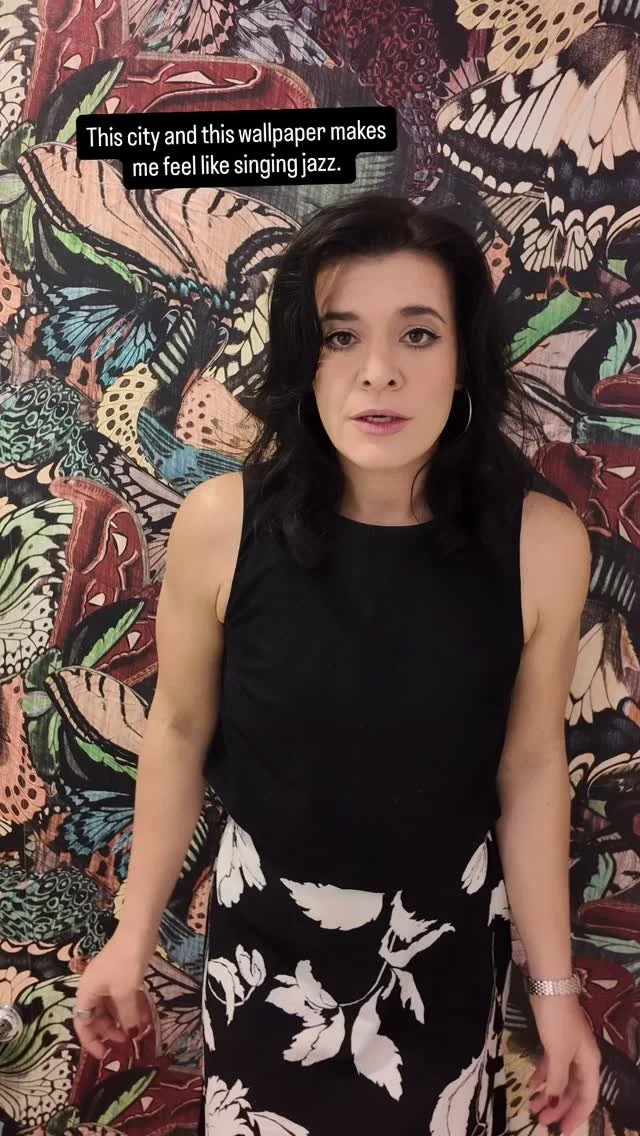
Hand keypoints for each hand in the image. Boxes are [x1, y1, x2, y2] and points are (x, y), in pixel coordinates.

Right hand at [73, 928, 155, 1058]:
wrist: (138, 931)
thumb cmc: (126, 962)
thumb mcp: (126, 993)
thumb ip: (127, 1017)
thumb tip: (131, 1035)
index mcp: (86, 993)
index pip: (81, 1023)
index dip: (91, 1041)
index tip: (105, 1055)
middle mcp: (93, 988)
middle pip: (96, 1017)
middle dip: (109, 1031)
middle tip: (127, 1041)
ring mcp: (107, 981)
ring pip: (110, 1008)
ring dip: (122, 1021)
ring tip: (137, 1031)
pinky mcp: (120, 975)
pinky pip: (121, 998)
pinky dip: (130, 1008)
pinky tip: (143, 1017)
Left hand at [528, 994, 600, 1133]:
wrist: (549, 986)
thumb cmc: (557, 1021)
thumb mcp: (558, 1054)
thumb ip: (557, 1081)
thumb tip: (554, 1103)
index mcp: (590, 1063)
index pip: (588, 1098)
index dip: (577, 1116)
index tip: (562, 1131)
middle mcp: (582, 1058)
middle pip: (573, 1090)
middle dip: (558, 1107)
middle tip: (541, 1121)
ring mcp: (569, 1048)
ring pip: (561, 1078)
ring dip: (548, 1093)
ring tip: (532, 1106)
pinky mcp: (555, 1039)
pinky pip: (551, 1064)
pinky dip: (542, 1075)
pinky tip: (530, 1084)